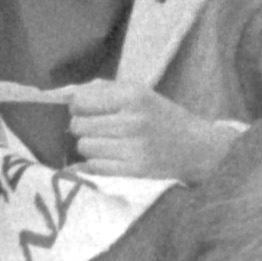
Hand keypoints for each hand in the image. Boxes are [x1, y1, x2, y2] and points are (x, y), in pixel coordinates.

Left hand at [58, 84, 234, 184]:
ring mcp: (134, 147)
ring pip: (84, 147)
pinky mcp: (134, 170)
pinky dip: (96, 163)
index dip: (79, 107)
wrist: (196, 148)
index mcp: (134, 95)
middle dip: (84, 128)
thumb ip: (103, 90)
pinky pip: (94, 167)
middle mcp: (133, 120)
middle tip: (100, 130)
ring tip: (109, 145)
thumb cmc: (162, 118)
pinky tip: (111, 158)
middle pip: (78, 126)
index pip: (80, 101)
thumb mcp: (140, 94)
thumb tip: (65, 94)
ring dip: (91, 147)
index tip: (90, 111)